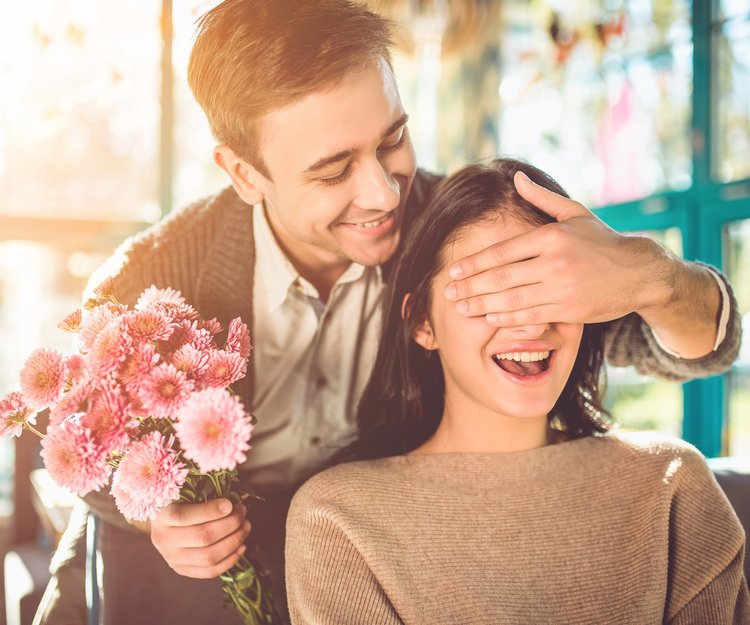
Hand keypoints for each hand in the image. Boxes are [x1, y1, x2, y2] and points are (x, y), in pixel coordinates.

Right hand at [149, 498, 250, 578]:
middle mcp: (163, 540)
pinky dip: (230, 560)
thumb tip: (235, 498)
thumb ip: (206, 490)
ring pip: (208, 556)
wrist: (164, 523)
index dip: (211, 511)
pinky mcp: (182, 569)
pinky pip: (209, 571)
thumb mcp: (186, 491)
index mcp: (161, 516)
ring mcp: (172, 558)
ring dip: (234, 541)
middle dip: (230, 524)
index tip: (230, 504)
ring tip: (245, 527)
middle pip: (202, 537)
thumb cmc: (181, 501)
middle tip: (242, 513)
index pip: (184, 516)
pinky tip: (241, 546)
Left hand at [444, 171, 673, 326]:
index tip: (453, 271)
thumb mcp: (575, 213)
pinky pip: (531, 316)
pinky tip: (489, 317)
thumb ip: (542, 198)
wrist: (641, 273)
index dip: (474, 263)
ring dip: (482, 304)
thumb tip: (515, 177)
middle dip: (470, 287)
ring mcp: (562, 289)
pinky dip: (508, 318)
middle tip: (448, 293)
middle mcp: (554, 262)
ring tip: (461, 308)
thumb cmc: (603, 241)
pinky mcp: (570, 311)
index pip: (502, 252)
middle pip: (501, 277)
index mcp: (551, 237)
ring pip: (512, 299)